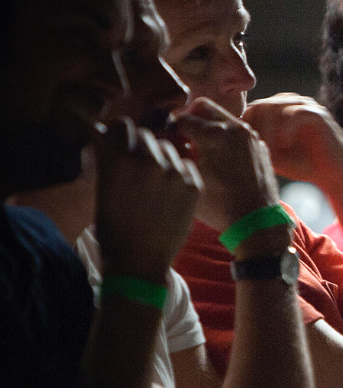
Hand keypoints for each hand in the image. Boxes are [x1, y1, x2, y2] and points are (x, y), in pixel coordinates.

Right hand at [94, 117, 200, 279]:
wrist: (140, 261)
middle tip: (138, 162)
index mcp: (118, 161)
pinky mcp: (193, 184)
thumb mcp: (103, 190)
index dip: (121, 132)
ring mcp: (174, 172)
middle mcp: (148, 161)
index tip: (121, 138)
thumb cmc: (114, 228)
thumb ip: (107, 159)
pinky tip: (170, 189)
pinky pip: (187, 164)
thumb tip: (103, 132)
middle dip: (141, 145)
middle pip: (147, 135)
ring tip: (155, 179)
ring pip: (169, 148)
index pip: (122, 126)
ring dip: (161, 157)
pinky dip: (179, 171)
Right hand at [170, 98, 279, 231]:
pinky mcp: (260, 146)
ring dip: (208, 127)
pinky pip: (237, 133)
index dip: (169, 129)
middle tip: (181, 137)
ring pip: (223, 118)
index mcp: (216, 134)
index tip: (165, 140)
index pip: (183, 118)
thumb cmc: (219, 205)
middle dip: (190, 118)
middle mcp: (237, 129)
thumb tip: (166, 140)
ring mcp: (251, 136)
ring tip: (198, 149)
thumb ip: (176, 152)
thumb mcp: (189, 178)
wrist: (258, 222)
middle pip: (204, 107)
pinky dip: (224, 138)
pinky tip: (217, 158)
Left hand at [242, 93, 342, 188]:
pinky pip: (294, 114)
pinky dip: (284, 130)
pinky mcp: (317, 113)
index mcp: (276, 109)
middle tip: (249, 150)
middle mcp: (289, 102)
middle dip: (252, 129)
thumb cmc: (301, 165)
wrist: (335, 172)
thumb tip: (223, 148)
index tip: (237, 150)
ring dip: (266, 130)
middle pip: (258, 106)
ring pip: (273, 108)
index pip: (249, 110)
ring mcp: (303, 104)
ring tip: (264, 151)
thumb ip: (251, 146)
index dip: (241, 129)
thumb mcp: (270, 155)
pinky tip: (281, 147)